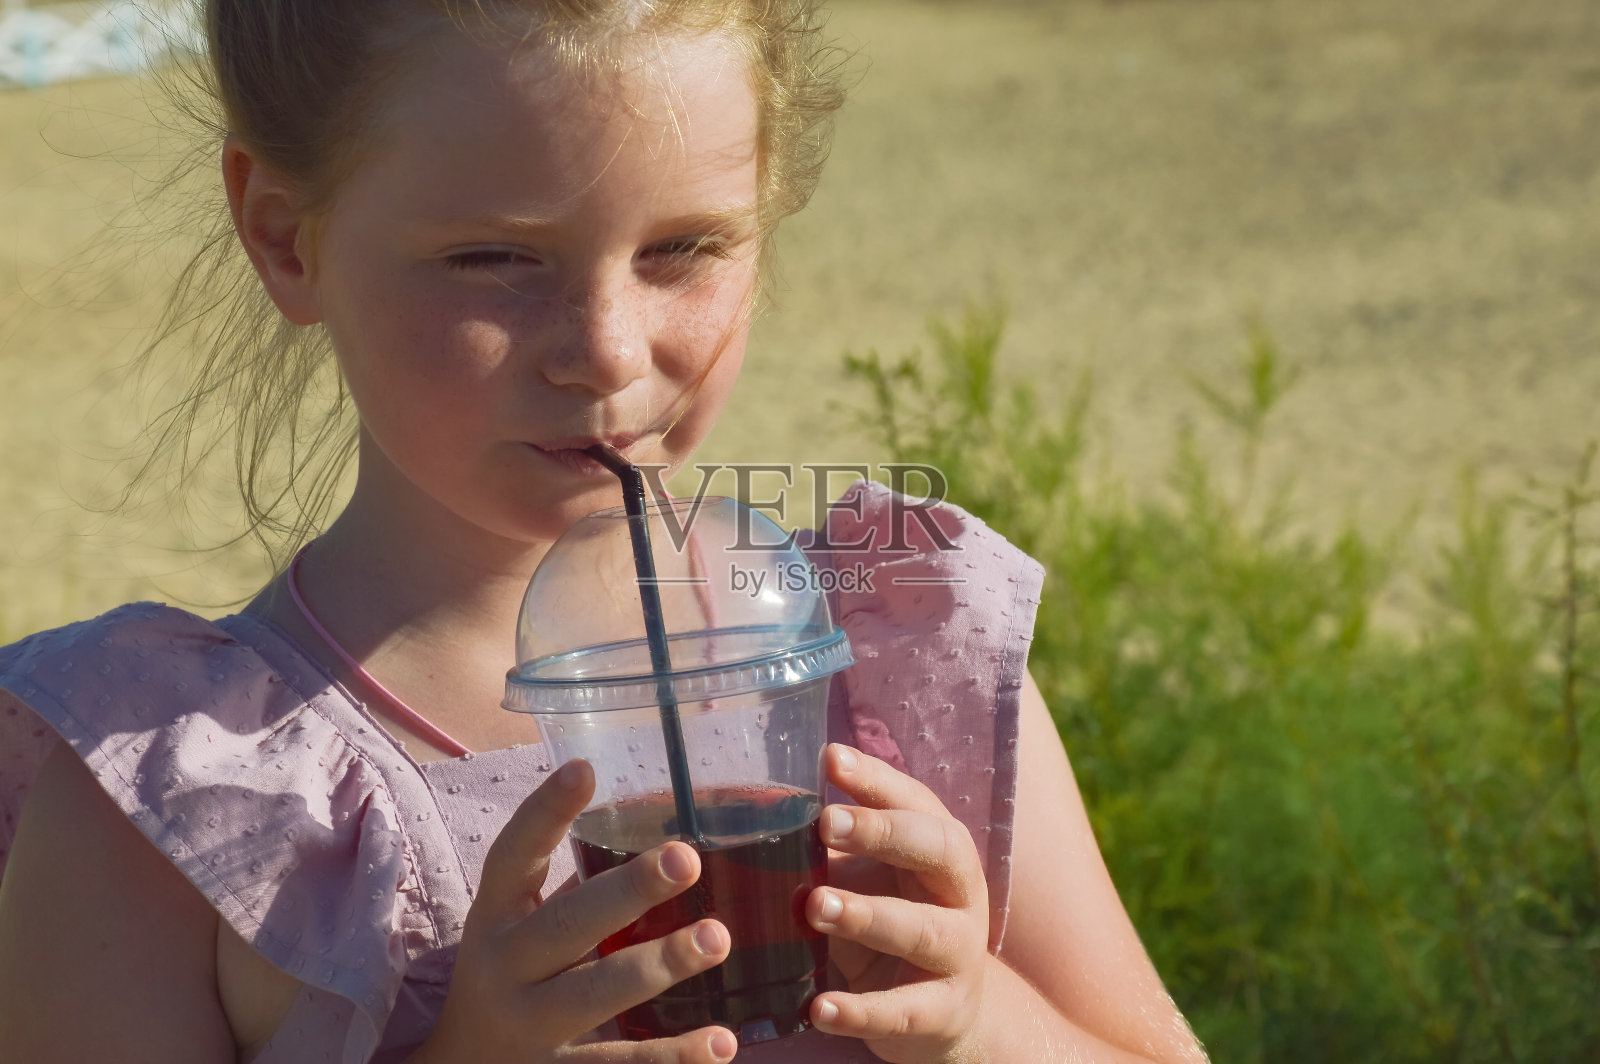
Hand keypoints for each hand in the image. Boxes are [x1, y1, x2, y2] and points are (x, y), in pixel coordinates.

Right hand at [413, 759, 739, 1063]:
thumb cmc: (511, 980)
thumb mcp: (519, 929)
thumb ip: (577, 891)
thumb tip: (669, 834)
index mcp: (496, 917)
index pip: (512, 856)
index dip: (544, 812)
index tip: (584, 768)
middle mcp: (506, 968)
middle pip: (565, 925)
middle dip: (627, 891)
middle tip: (686, 859)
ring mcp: (529, 1027)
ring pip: (594, 995)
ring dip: (659, 965)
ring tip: (717, 938)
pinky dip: (673, 1057)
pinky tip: (722, 1042)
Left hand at [805, 744, 991, 1063]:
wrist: (945, 1012)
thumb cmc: (892, 921)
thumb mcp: (866, 877)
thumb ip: (829, 845)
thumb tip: (748, 807)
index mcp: (940, 847)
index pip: (914, 802)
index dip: (875, 780)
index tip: (831, 758)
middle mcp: (959, 892)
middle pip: (937, 849)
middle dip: (882, 832)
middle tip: (825, 822)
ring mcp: (957, 953)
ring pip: (922, 930)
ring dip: (868, 915)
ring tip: (815, 907)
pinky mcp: (942, 1011)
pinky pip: (904, 1010)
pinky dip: (862, 1011)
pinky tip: (819, 1008)